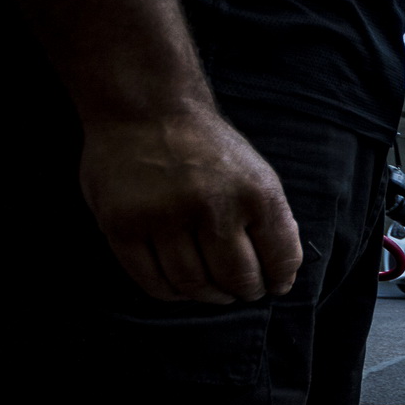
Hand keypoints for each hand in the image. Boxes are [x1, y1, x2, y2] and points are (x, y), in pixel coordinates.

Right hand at [80, 110, 301, 303]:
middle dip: (244, 291)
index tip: (273, 286)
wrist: (146, 108)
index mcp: (256, 194)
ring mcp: (164, 216)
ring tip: (212, 290)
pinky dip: (171, 293)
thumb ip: (272, 221)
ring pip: (194, 285)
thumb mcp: (256, 174)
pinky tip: (180, 286)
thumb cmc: (207, 148)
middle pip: (237, 279)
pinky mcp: (122, 225)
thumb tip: (282, 277)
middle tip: (240, 291)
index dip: (278, 281)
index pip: (280, 260)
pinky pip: (152, 282)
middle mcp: (212, 206)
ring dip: (208, 296)